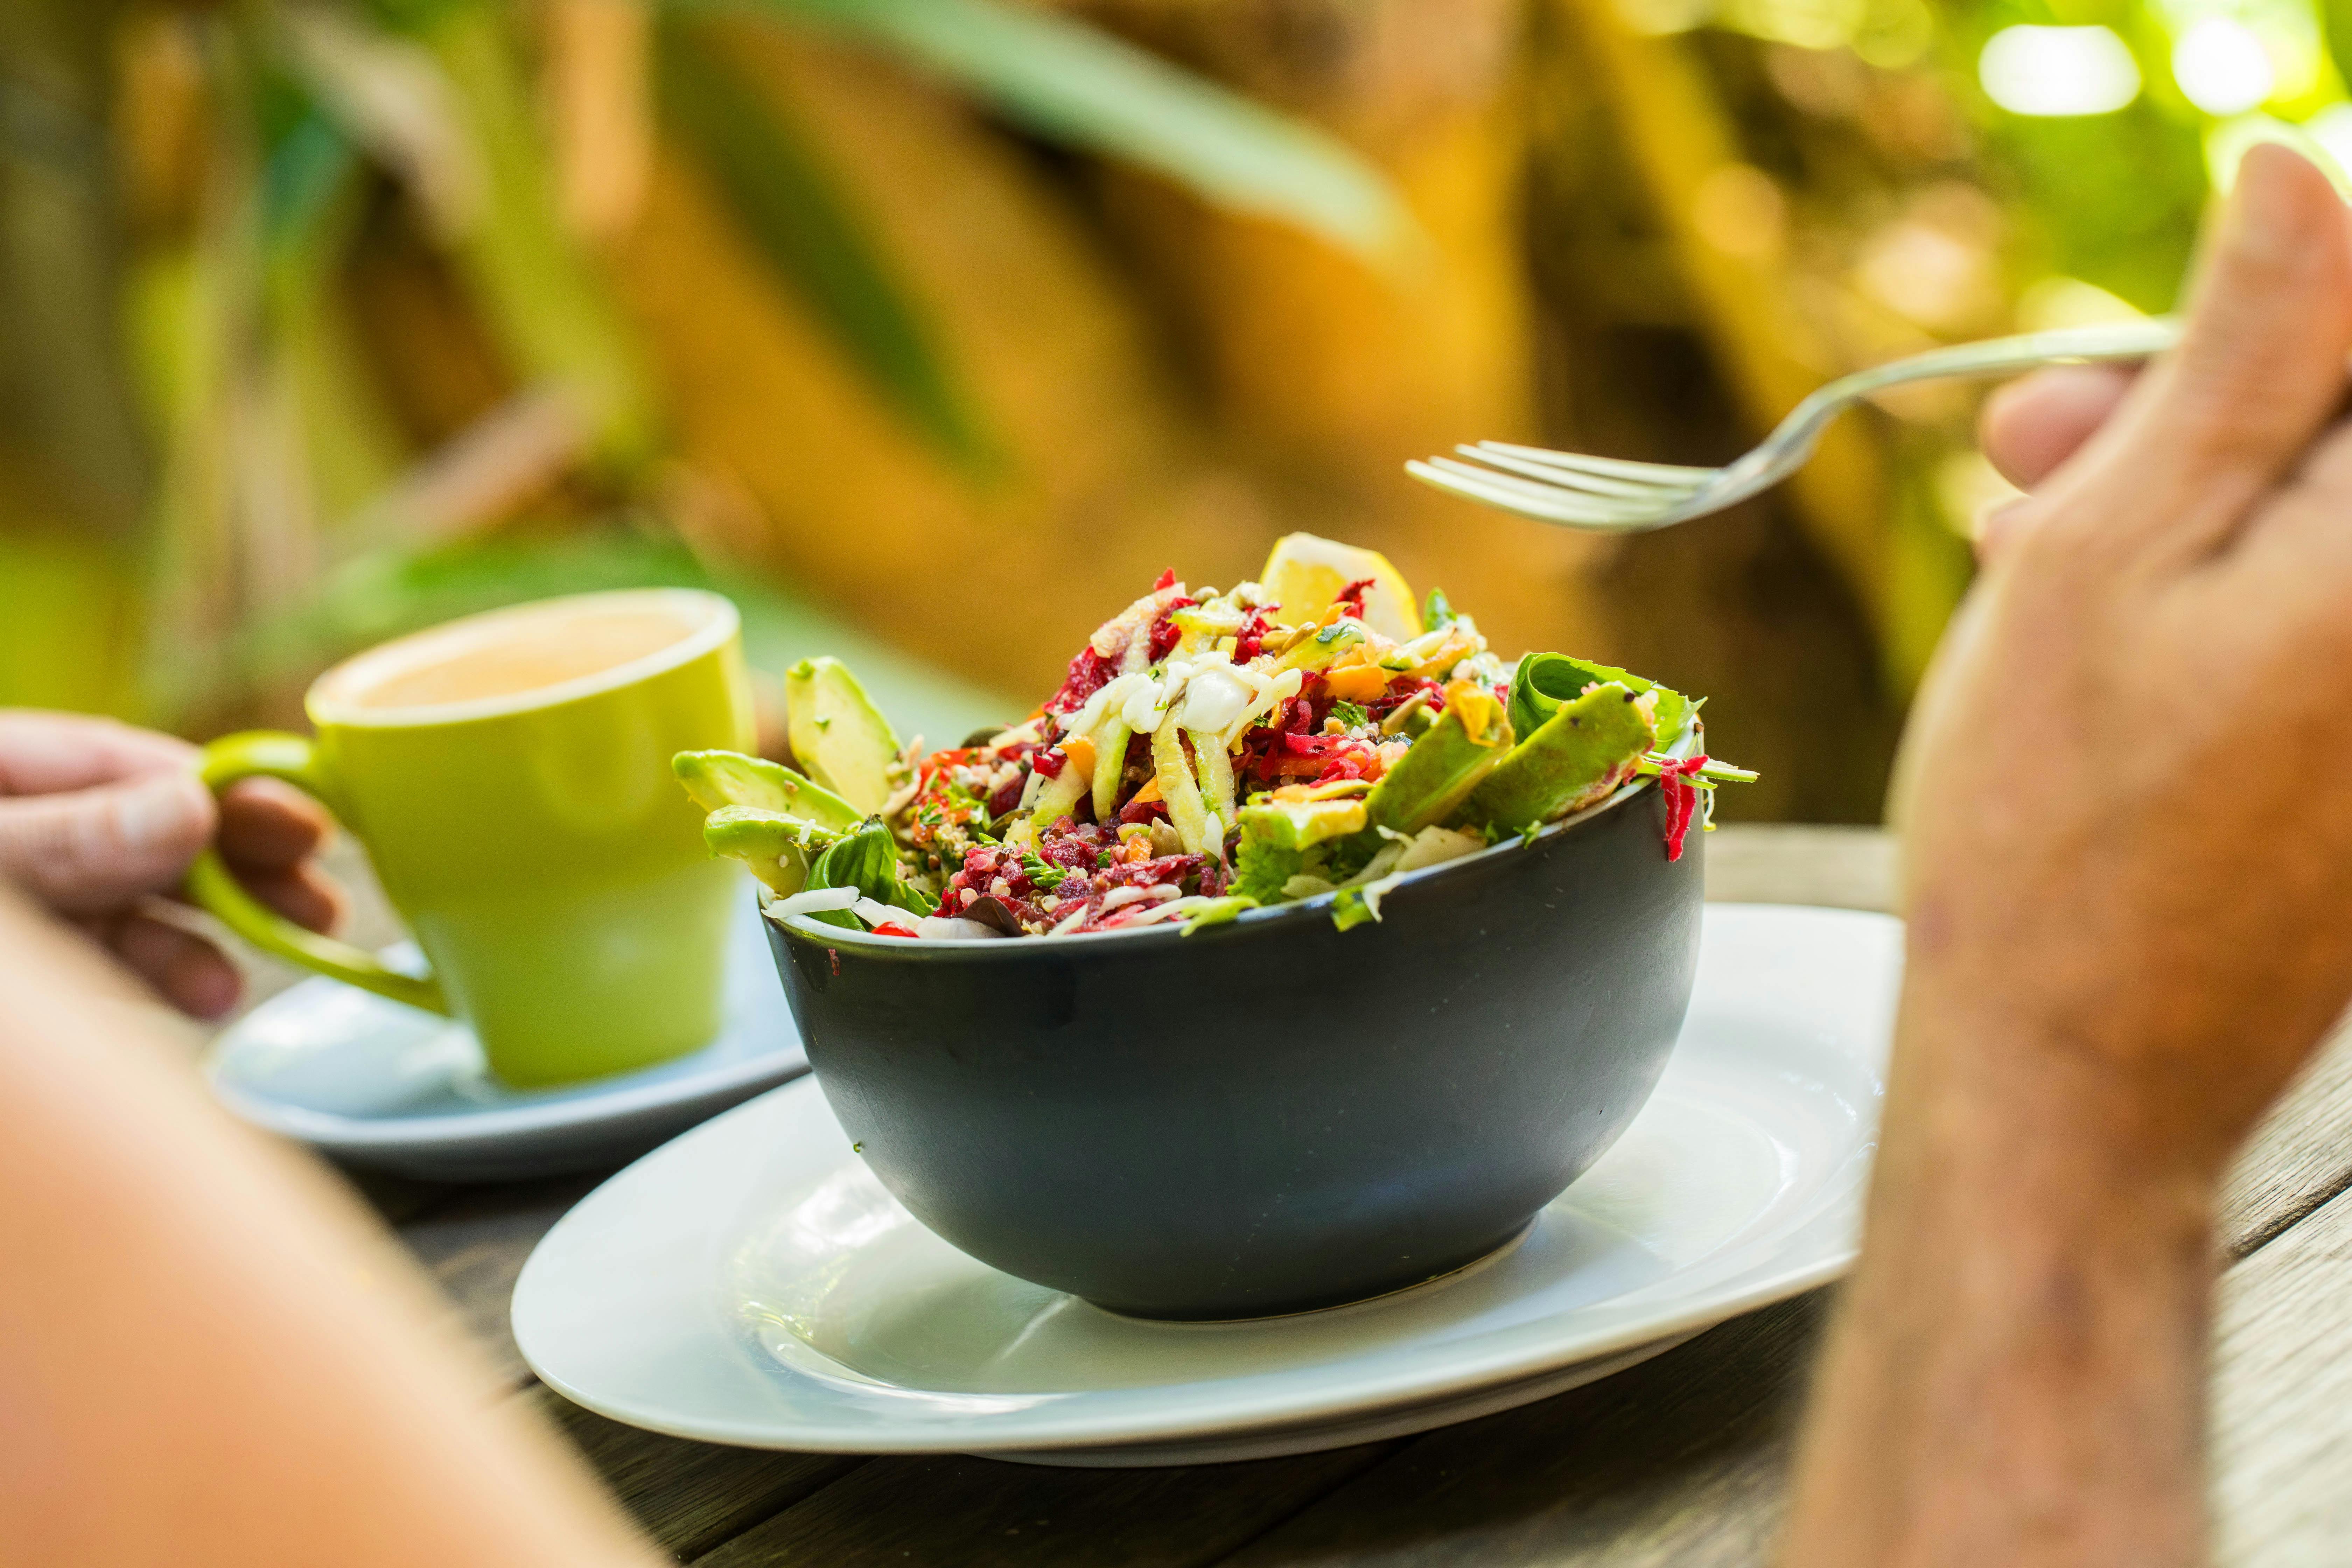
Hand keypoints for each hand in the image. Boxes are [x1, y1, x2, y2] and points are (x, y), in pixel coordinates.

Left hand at [0, 711, 344, 1017]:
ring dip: (196, 946)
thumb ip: (70, 837)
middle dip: (234, 876)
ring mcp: (18, 901)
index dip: (222, 794)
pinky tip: (197, 996)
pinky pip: (91, 966)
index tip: (303, 828)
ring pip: (123, 912)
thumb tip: (197, 807)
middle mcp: (15, 829)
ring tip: (244, 982)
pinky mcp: (18, 977)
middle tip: (319, 907)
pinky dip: (149, 983)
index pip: (119, 765)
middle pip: (142, 839)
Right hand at [1898, 143, 2351, 1173]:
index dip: (2265, 305)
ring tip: (2041, 562)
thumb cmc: (2057, 834)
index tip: (2126, 368)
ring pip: (2324, 535)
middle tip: (2036, 453)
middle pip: (2349, 442)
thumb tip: (2305, 171)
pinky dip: (2236, 601)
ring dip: (2200, 506)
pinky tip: (2118, 639)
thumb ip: (2240, 349)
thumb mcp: (2110, 550)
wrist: (2076, 1073)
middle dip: (2205, 408)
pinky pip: (2322, 630)